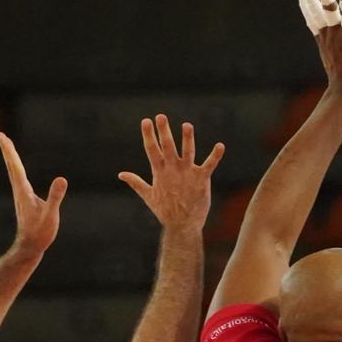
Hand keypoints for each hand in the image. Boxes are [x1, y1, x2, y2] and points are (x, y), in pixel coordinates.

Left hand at [0, 132, 65, 256]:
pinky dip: (17, 169)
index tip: (1, 136)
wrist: (30, 247)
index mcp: (23, 191)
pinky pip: (19, 180)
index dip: (9, 150)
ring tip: (8, 148)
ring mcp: (21, 196)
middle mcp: (20, 191)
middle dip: (7, 150)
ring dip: (11, 159)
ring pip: (14, 173)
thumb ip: (55, 197)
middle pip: (12, 166)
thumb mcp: (50, 215)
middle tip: (0, 136)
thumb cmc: (40, 232)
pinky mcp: (25, 201)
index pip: (15, 166)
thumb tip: (62, 179)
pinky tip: (18, 170)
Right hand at [118, 114, 225, 230]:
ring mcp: (188, 174)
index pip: (152, 150)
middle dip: (164, 131)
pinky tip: (220, 145)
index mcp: (159, 172)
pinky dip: (215, 156)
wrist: (182, 225)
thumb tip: (121, 174)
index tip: (146, 121)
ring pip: (188, 152)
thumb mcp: (148, 195)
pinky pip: (209, 165)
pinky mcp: (201, 179)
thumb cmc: (165, 211)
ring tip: (187, 125)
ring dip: (188, 139)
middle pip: (167, 147)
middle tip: (161, 116)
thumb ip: (136, 182)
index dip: (148, 135)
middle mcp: (173, 170)